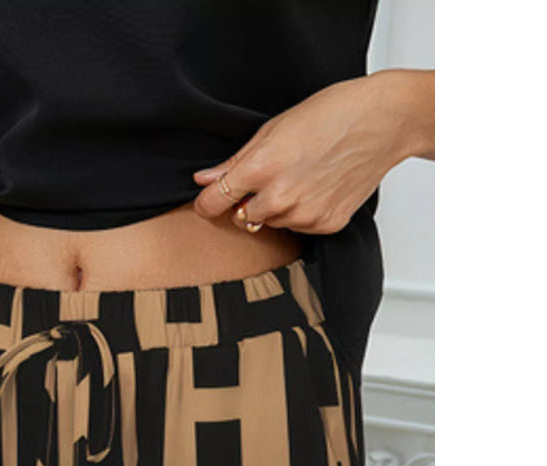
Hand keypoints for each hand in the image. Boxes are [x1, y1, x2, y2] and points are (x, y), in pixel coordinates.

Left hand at [191, 70, 429, 233]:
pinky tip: (318, 186)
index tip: (209, 199)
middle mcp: (281, 198)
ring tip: (300, 176)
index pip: (212, 203)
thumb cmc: (331, 114)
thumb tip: (203, 180)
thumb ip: (235, 161)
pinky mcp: (326, 224)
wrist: (384, 121)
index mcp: (262, 168)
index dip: (207, 201)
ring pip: (271, 223)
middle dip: (247, 202)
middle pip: (241, 217)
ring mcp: (305, 215)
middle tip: (270, 176)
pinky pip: (298, 228)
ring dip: (277, 207)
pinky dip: (302, 212)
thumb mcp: (274, 129)